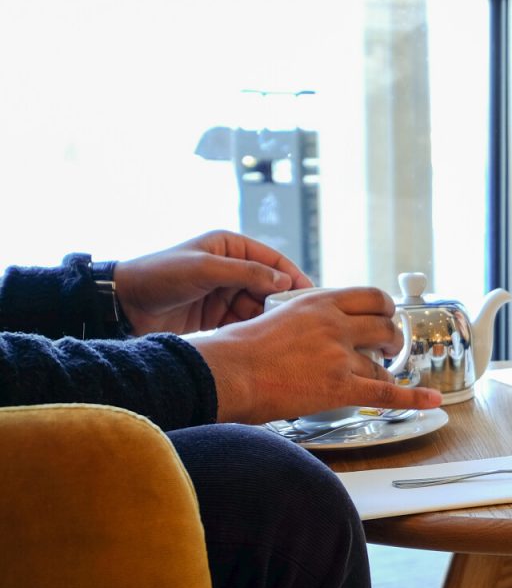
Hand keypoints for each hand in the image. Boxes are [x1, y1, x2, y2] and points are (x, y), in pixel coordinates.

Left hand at [113, 230, 313, 334]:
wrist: (123, 304)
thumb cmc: (160, 276)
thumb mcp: (205, 269)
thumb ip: (246, 273)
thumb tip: (284, 282)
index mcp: (230, 247)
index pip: (273, 261)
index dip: (293, 277)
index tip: (312, 296)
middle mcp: (231, 268)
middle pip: (269, 285)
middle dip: (282, 302)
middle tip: (298, 320)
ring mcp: (224, 292)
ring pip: (259, 306)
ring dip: (269, 318)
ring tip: (282, 333)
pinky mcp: (216, 316)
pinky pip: (243, 321)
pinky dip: (254, 330)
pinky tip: (263, 340)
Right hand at [189, 287, 442, 424]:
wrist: (227, 373)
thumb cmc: (238, 349)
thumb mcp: (277, 315)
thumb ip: (305, 319)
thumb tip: (314, 330)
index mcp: (319, 301)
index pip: (370, 297)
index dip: (384, 309)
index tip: (383, 317)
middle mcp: (335, 324)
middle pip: (385, 325)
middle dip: (391, 337)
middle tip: (387, 347)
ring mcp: (340, 355)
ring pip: (383, 361)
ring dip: (386, 369)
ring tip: (384, 373)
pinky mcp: (340, 386)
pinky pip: (386, 392)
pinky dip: (414, 397)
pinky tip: (432, 400)